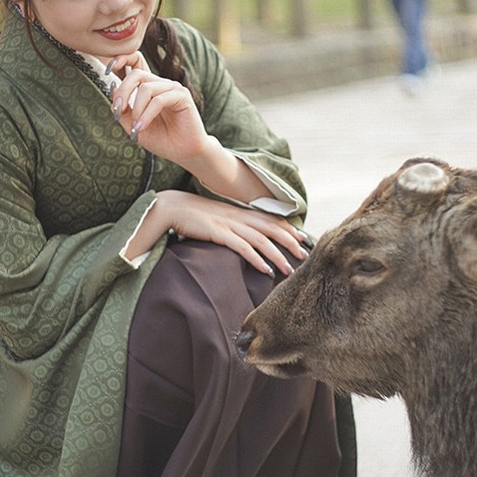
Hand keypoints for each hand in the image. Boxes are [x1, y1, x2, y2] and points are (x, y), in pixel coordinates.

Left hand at [110, 54, 207, 164]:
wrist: (183, 152)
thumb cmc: (161, 139)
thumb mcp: (134, 125)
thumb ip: (123, 109)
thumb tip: (113, 89)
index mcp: (149, 87)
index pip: (135, 61)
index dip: (121, 59)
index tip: (107, 72)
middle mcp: (161, 84)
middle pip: (136, 74)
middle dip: (123, 91)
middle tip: (118, 111)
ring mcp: (172, 88)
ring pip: (146, 88)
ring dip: (136, 109)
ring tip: (136, 127)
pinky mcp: (182, 96)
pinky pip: (158, 100)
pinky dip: (146, 115)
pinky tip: (142, 127)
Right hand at [129, 190, 309, 276]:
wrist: (172, 207)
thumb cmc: (193, 215)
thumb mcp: (218, 217)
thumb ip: (232, 224)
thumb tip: (243, 236)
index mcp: (240, 212)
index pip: (270, 219)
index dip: (288, 228)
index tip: (303, 238)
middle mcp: (239, 217)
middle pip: (272, 229)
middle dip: (290, 242)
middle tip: (305, 255)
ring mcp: (230, 225)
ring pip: (261, 240)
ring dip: (277, 255)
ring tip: (289, 269)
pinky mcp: (219, 233)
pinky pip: (242, 247)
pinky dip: (256, 258)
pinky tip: (265, 269)